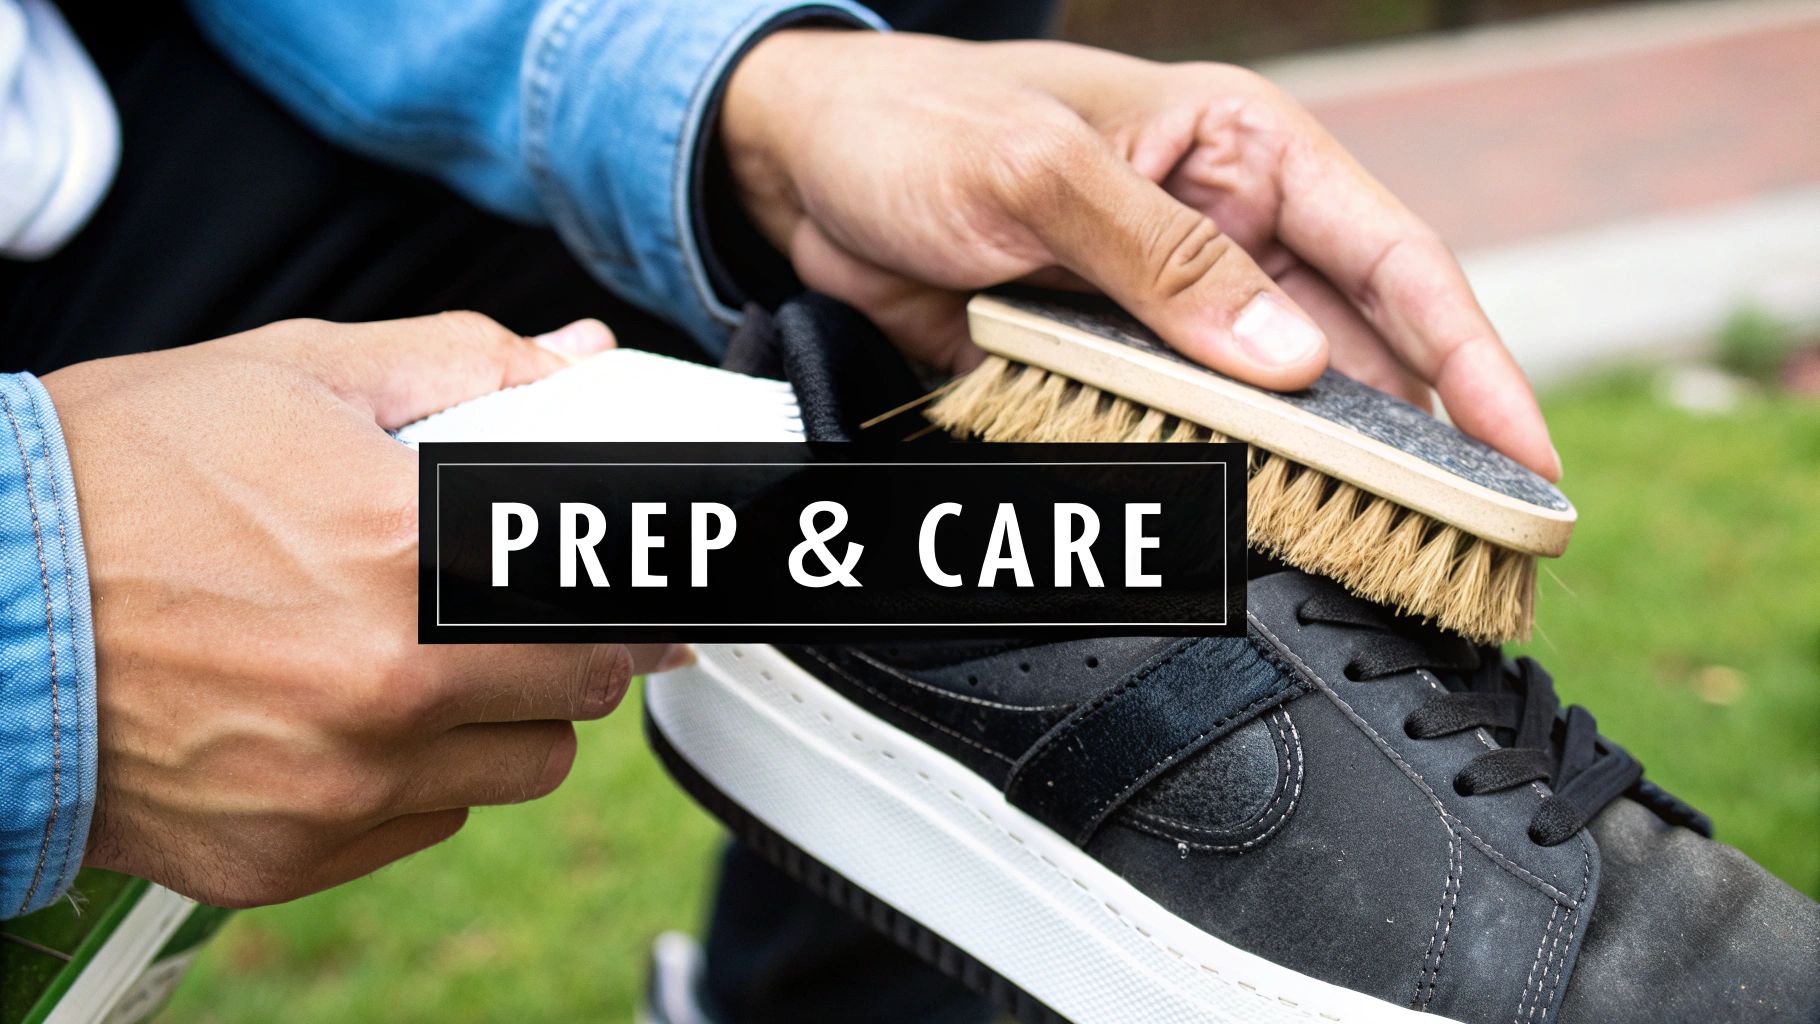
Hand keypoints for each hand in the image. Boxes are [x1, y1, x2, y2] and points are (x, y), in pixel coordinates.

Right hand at [43, 312, 678, 906]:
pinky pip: (432, 822)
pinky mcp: (293, 854)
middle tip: (521, 603)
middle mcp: (390, 680)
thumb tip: (573, 359)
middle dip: (569, 637)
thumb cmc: (115, 482)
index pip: (608, 589)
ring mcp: (344, 782)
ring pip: (525, 766)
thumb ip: (462, 364)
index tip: (640, 580)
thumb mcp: (295, 372)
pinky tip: (354, 714)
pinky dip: (422, 775)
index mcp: (410, 548)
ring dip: (506, 713)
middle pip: (583, 683)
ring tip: (427, 655)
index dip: (634, 580)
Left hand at [722, 32, 1558, 478]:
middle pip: (1352, 350)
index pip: (1392, 256)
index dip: (1471, 357)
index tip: (1527, 454)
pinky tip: (1243, 530)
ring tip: (1370, 553)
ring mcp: (1166, 309)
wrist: (796, 169)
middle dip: (1410, 441)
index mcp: (1239, 150)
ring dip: (1312, 475)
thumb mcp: (1038, 175)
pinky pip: (1182, 435)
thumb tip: (1294, 362)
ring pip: (1272, 408)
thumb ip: (1164, 266)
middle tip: (1469, 540)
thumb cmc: (915, 123)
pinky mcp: (1107, 365)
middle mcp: (1223, 231)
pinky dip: (1212, 483)